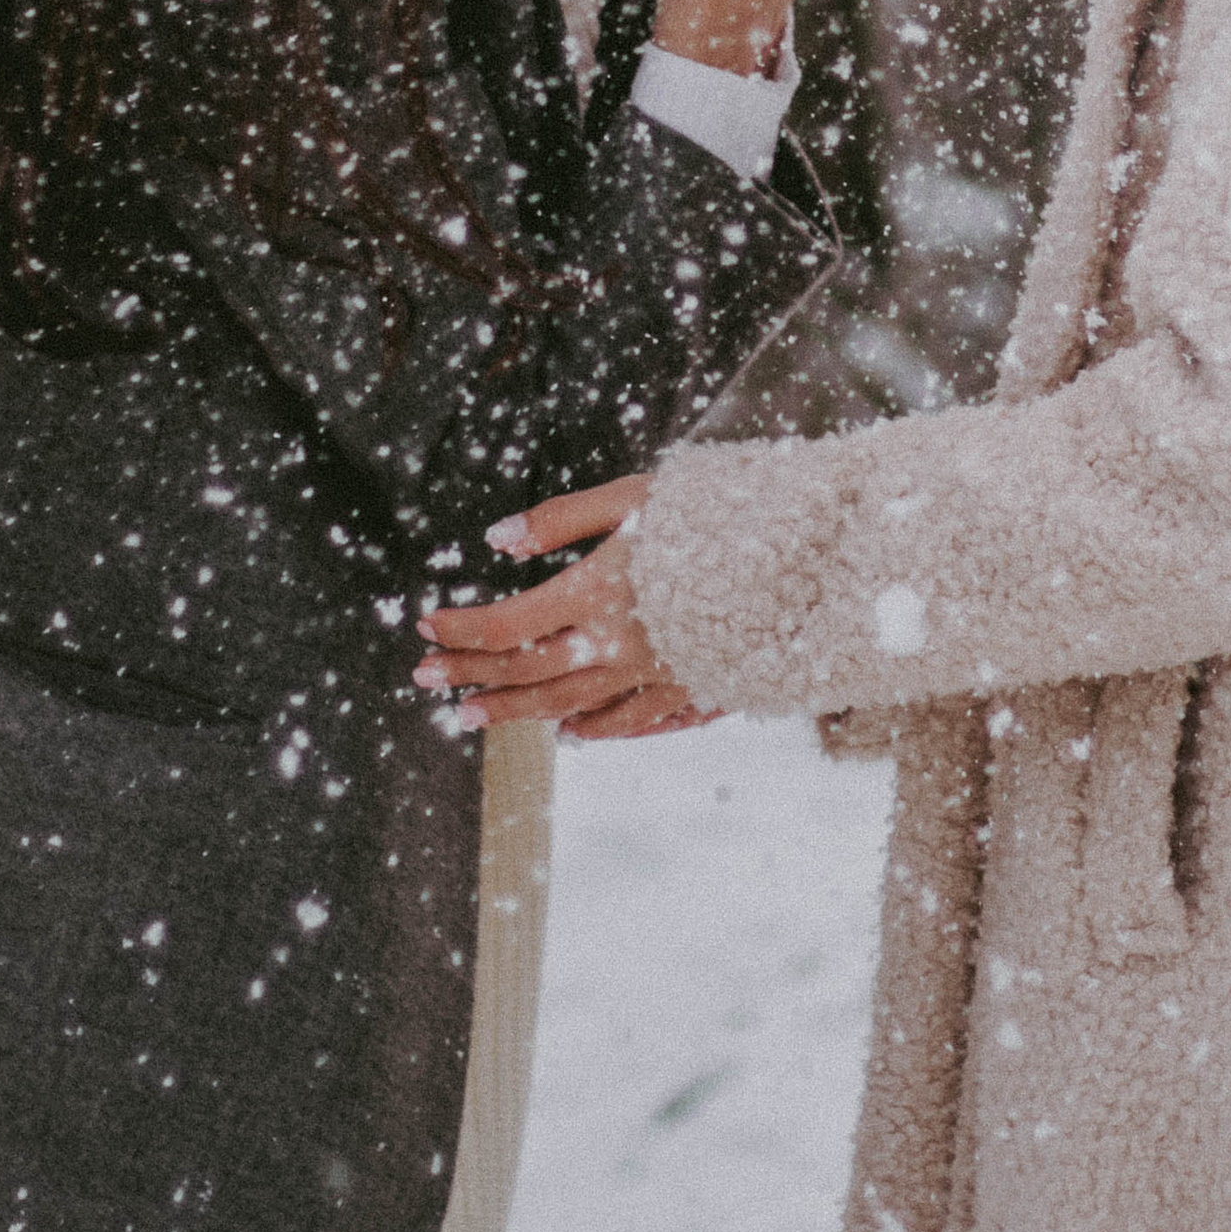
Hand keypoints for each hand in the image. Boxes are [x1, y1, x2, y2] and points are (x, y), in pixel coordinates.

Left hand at [414, 477, 693, 738]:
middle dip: (472, 676)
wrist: (805, 559)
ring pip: (569, 707)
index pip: (505, 625)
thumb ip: (563, 520)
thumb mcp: (635, 497)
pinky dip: (594, 731)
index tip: (425, 627)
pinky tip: (570, 734)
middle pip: (526, 673)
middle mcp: (617, 646)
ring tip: (474, 716)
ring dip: (515, 713)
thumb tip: (497, 539)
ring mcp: (653, 677)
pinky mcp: (689, 690)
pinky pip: (630, 724)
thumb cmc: (719, 513)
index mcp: (597, 594)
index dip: (459, 631)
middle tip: (427, 681)